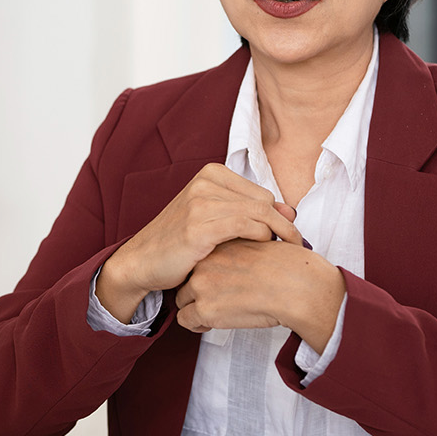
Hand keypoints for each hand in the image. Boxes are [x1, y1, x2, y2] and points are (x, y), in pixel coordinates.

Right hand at [96, 163, 300, 322]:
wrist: (142, 261)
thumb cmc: (180, 243)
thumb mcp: (214, 220)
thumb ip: (249, 212)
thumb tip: (291, 211)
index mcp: (210, 174)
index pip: (262, 192)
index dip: (279, 215)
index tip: (289, 235)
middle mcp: (205, 182)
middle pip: (264, 201)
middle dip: (283, 224)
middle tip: (294, 245)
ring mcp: (200, 202)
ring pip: (260, 213)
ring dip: (280, 233)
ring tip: (288, 250)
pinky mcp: (199, 226)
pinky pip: (247, 226)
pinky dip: (262, 237)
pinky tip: (263, 250)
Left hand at [174, 238, 344, 353]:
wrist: (296, 286)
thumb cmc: (289, 268)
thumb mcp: (261, 244)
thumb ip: (244, 250)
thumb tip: (241, 260)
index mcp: (218, 245)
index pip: (198, 259)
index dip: (207, 273)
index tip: (219, 282)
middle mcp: (205, 263)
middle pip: (186, 279)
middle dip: (197, 291)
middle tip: (215, 300)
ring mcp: (201, 286)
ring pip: (181, 300)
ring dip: (194, 308)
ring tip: (214, 313)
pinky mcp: (205, 309)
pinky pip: (185, 320)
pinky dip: (196, 324)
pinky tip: (210, 324)